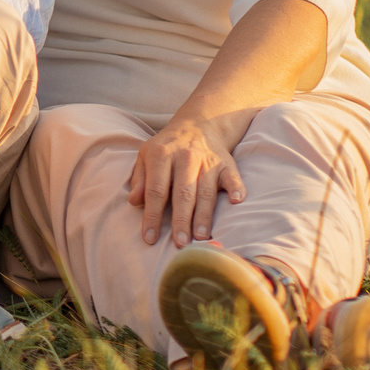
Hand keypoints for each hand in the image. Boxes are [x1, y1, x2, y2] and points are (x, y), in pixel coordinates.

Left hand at [127, 114, 245, 246]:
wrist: (198, 125)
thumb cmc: (166, 148)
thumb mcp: (145, 156)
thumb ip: (139, 179)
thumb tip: (134, 201)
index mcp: (161, 155)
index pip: (156, 190)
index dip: (152, 215)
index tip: (149, 238)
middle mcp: (185, 157)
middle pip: (183, 193)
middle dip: (181, 220)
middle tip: (180, 244)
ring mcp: (208, 161)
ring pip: (206, 191)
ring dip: (204, 215)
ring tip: (201, 237)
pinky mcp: (226, 164)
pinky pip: (232, 177)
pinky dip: (236, 188)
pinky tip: (236, 201)